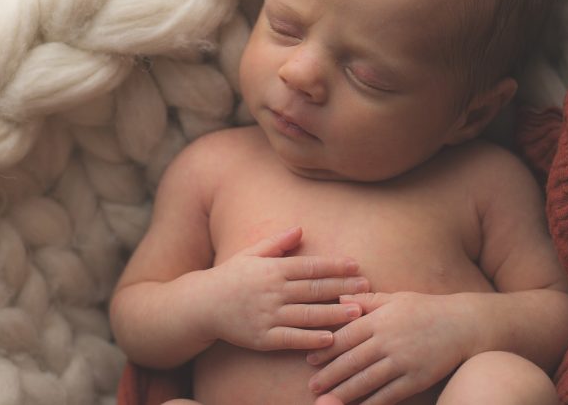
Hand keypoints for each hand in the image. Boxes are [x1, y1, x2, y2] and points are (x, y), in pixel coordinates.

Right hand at [204, 226, 369, 350]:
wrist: (201, 305)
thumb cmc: (230, 277)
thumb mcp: (251, 254)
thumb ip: (277, 243)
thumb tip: (300, 229)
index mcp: (272, 269)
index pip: (310, 266)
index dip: (335, 266)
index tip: (356, 265)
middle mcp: (272, 291)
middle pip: (314, 289)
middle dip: (343, 287)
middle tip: (367, 287)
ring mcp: (267, 316)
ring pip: (308, 315)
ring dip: (335, 313)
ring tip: (358, 312)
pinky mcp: (262, 338)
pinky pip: (292, 339)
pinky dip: (312, 339)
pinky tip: (331, 338)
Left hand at [305, 292, 473, 404]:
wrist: (463, 325)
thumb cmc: (426, 309)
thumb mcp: (396, 298)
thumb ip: (367, 300)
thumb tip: (340, 297)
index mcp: (381, 319)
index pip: (346, 336)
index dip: (326, 350)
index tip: (310, 360)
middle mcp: (389, 340)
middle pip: (352, 361)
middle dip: (329, 375)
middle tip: (312, 387)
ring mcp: (403, 361)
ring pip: (366, 381)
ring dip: (343, 393)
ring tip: (326, 401)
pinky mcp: (416, 379)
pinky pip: (389, 395)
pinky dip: (371, 404)